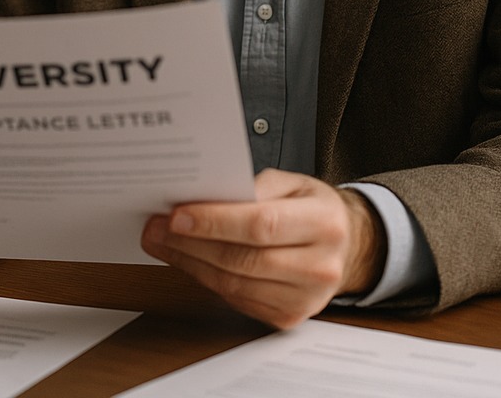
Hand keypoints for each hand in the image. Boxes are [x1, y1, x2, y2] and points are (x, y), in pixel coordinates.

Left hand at [140, 168, 386, 328]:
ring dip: (190, 263)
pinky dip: (207, 279)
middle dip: (192, 243)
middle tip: (156, 228)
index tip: (177, 215)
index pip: (262, 224)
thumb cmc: (311, 208)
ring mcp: (307, 298)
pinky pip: (238, 300)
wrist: (344, 245)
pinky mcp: (290, 317)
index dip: (215, 221)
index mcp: (324, 222)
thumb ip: (253, 187)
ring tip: (162, 243)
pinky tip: (188, 261)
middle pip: (244, 258)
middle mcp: (320, 265)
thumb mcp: (292, 183)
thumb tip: (203, 197)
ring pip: (235, 284)